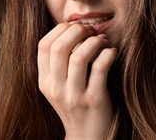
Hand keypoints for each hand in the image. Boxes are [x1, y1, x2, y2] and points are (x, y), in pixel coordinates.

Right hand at [37, 22, 116, 138]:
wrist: (88, 136)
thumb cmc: (77, 104)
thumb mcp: (60, 86)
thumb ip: (61, 63)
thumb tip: (74, 28)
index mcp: (45, 82)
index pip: (43, 46)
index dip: (60, 30)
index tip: (75, 27)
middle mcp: (56, 88)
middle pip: (59, 48)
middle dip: (77, 31)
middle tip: (90, 31)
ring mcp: (74, 96)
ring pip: (79, 57)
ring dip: (94, 42)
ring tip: (103, 41)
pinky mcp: (94, 100)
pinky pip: (100, 68)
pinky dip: (108, 54)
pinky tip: (112, 52)